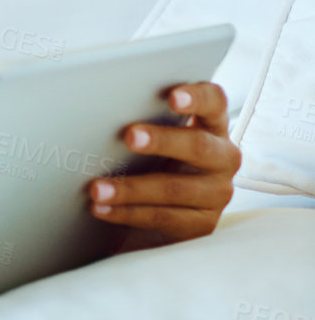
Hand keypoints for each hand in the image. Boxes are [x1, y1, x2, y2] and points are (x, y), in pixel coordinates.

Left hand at [84, 81, 241, 252]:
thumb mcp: (155, 133)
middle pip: (198, 146)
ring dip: (131, 188)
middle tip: (129, 136)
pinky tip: (102, 208)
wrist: (162, 205)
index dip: (197, 97)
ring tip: (97, 188)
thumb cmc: (154, 155)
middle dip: (162, 141)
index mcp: (211, 125)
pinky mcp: (204, 223)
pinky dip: (128, 213)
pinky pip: (164, 218)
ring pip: (175, 189)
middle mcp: (222, 157)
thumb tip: (99, 106)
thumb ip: (145, 117)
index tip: (173, 96)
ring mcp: (218, 192)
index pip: (214, 102)